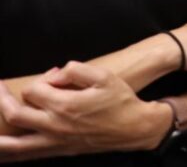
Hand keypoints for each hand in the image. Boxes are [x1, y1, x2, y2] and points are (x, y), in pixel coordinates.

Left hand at [0, 63, 169, 157]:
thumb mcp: (104, 76)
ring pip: (13, 144)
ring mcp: (55, 141)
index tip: (53, 76)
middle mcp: (55, 125)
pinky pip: (26, 156)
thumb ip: (76, 69)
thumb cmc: (120, 100)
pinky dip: (9, 153)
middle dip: (2, 99)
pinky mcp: (58, 150)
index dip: (40, 79)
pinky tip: (1, 149)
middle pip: (15, 114)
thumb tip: (54, 74)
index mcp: (65, 104)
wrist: (134, 128)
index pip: (35, 89)